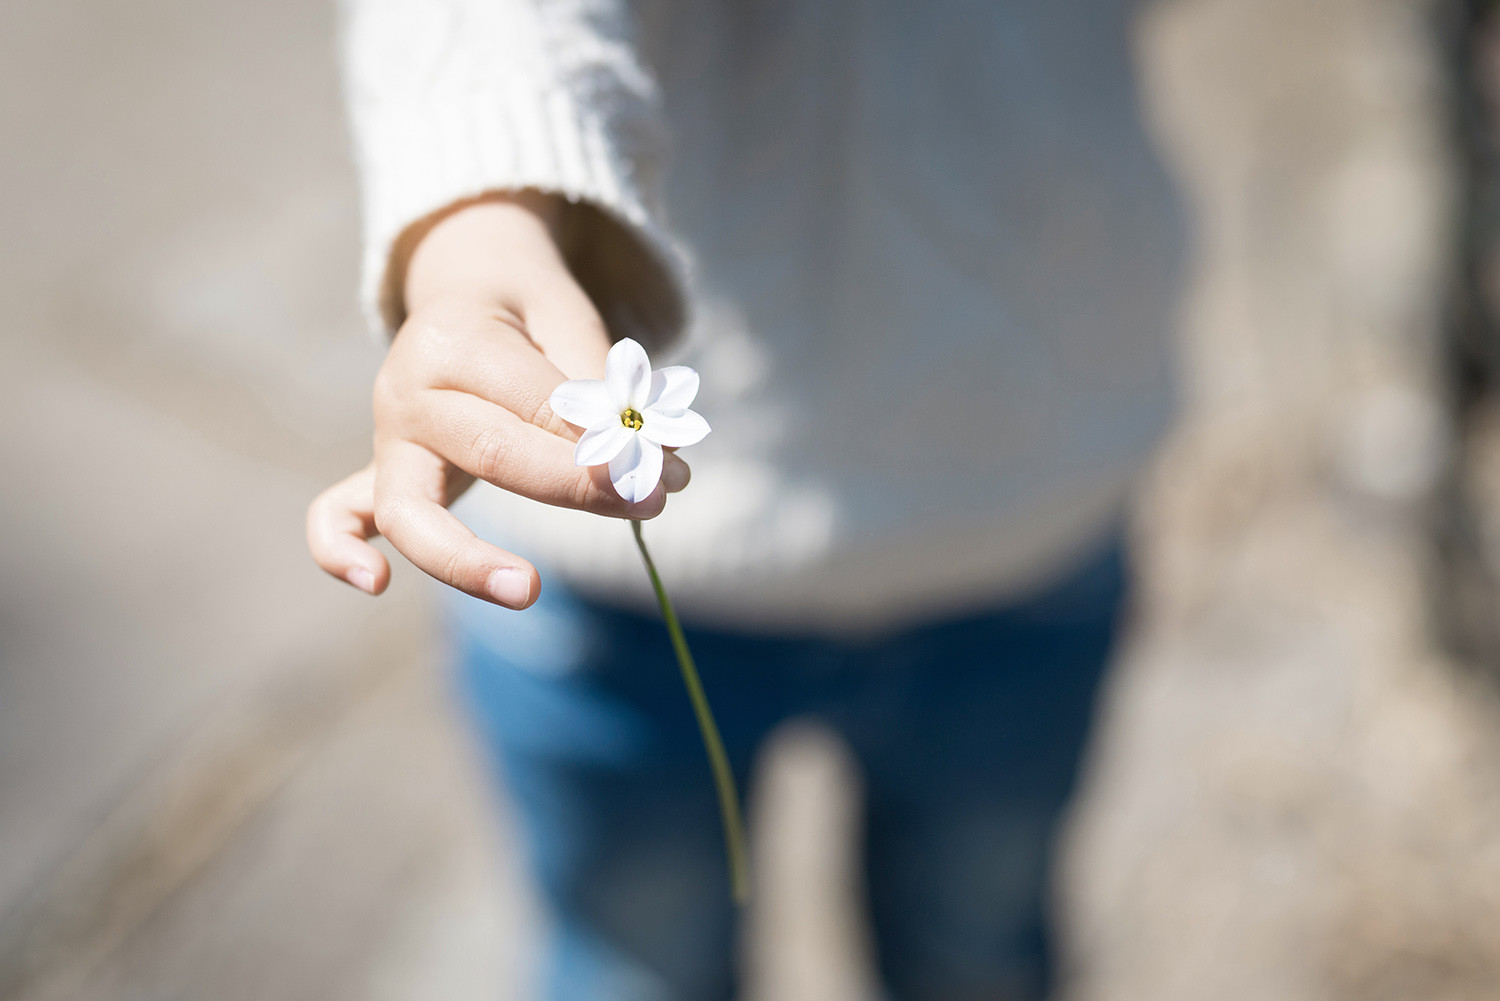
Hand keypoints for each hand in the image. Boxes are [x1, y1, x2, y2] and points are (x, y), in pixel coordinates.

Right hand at [306, 193, 689, 608]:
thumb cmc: (528, 311)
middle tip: (648, 504)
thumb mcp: (568, 321)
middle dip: (573, 488)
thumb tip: (658, 461)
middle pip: (488, 454)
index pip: (537, 404)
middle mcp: (406, 388)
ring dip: (467, 558)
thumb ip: (602, 387)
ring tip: (529, 591)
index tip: (668, 469)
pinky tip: (374, 582)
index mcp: (454, 338)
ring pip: (408, 508)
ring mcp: (385, 437)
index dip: (605, 442)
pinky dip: (339, 549)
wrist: (465, 286)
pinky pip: (338, 514)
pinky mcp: (378, 472)